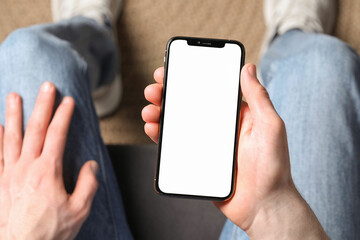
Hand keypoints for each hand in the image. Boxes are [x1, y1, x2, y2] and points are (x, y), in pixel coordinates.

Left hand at [0, 82, 97, 239]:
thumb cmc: (49, 232)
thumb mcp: (79, 210)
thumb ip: (87, 184)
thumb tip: (90, 165)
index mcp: (47, 172)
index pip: (57, 135)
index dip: (63, 115)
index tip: (68, 101)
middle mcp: (26, 168)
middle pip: (34, 129)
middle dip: (42, 105)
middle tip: (46, 86)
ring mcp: (9, 173)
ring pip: (11, 137)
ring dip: (14, 115)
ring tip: (15, 97)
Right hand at [142, 64, 326, 238]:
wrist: (263, 205)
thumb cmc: (273, 166)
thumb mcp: (270, 126)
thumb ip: (258, 97)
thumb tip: (249, 68)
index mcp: (234, 114)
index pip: (208, 89)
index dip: (189, 77)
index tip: (172, 68)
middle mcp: (218, 126)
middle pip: (188, 104)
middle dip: (168, 93)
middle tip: (155, 89)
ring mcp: (205, 143)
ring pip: (177, 123)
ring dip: (160, 113)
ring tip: (150, 110)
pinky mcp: (197, 160)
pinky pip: (175, 145)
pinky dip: (161, 135)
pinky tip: (153, 128)